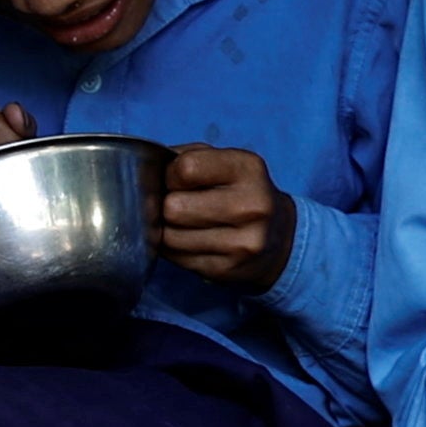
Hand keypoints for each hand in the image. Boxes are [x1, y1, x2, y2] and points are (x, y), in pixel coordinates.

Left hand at [153, 144, 297, 291]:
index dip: (170, 174)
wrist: (280, 239)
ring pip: (169, 237)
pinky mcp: (226, 270)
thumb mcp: (226, 162)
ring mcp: (241, 243)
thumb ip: (187, 156)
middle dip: (166, 205)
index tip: (176, 180)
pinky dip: (173, 249)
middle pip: (174, 207)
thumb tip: (146, 169)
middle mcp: (250, 207)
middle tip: (176, 204)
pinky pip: (176, 258)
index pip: (186, 168)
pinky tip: (188, 240)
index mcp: (248, 169)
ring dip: (166, 229)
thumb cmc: (240, 192)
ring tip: (180, 223)